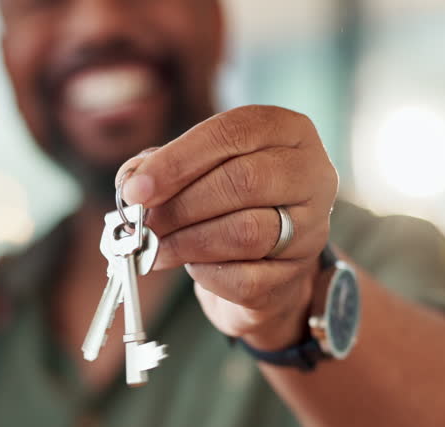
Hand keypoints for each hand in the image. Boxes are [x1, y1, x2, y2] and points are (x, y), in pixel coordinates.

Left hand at [116, 105, 338, 350]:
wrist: (262, 261)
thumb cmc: (225, 201)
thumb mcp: (194, 169)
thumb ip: (159, 167)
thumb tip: (132, 184)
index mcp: (287, 131)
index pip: (231, 133)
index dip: (177, 161)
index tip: (136, 190)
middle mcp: (313, 174)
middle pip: (242, 181)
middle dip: (181, 205)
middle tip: (144, 224)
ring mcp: (312, 227)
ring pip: (246, 232)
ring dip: (188, 242)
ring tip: (156, 247)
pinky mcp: (297, 273)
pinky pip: (246, 277)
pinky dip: (207, 274)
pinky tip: (191, 267)